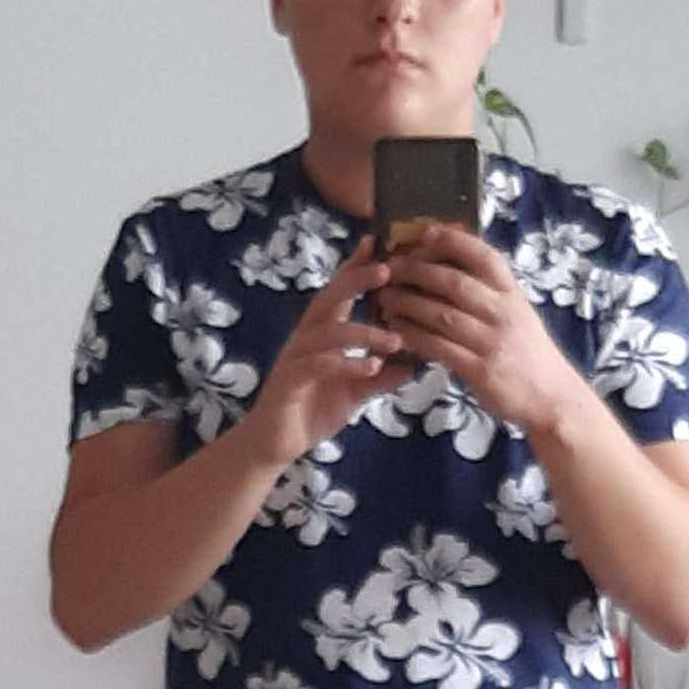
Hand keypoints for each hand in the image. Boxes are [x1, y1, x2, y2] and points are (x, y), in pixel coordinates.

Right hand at [244, 237, 414, 464]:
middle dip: (356, 281)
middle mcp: (306, 338)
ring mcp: (295, 358)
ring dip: (362, 331)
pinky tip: (370, 366)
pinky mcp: (289, 382)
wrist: (273, 444)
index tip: (379, 244)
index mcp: (321, 333)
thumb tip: (415, 362)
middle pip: (328, 299)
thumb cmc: (313, 408)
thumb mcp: (355, 391)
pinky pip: (317, 365)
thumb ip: (381, 376)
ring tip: (394, 339)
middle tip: (387, 270)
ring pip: (326, 332)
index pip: (339, 293)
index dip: (356, 268)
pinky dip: (345, 363)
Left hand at [374, 224, 586, 434]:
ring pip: (441, 314)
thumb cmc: (528, 352)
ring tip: (384, 297)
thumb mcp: (517, 313)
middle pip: (454, 282)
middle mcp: (504, 313)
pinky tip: (396, 329)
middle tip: (389, 267)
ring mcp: (492, 341)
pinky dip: (413, 335)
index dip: (453, 240)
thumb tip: (447, 262)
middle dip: (416, 271)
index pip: (484, 256)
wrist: (551, 397)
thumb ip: (489, 291)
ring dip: (407, 302)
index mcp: (513, 294)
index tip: (424, 232)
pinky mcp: (480, 369)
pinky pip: (439, 347)